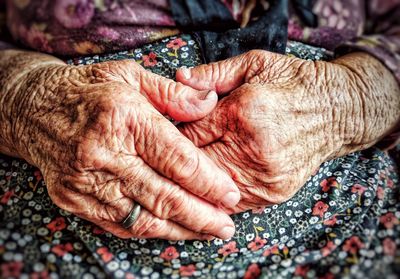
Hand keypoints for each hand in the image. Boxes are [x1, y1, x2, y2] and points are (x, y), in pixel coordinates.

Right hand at [2, 52, 240, 238]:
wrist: (33, 109)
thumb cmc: (89, 90)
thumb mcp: (131, 76)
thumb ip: (174, 94)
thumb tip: (210, 104)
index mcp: (123, 117)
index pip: (177, 160)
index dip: (209, 182)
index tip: (231, 195)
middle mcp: (102, 153)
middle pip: (164, 195)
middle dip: (202, 215)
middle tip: (227, 226)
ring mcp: (85, 181)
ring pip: (143, 218)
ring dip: (180, 229)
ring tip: (207, 232)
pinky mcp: (74, 199)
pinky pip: (119, 225)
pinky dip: (151, 231)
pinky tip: (172, 229)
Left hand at [177, 50, 399, 210]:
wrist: (337, 111)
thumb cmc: (294, 83)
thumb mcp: (255, 64)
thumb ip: (212, 74)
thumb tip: (178, 78)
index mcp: (242, 114)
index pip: (189, 135)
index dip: (172, 137)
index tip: (168, 135)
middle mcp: (252, 150)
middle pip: (196, 167)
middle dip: (180, 163)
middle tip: (169, 158)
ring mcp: (264, 177)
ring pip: (211, 191)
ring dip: (195, 185)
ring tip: (183, 177)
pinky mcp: (274, 193)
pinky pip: (233, 203)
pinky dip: (216, 197)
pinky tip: (208, 190)